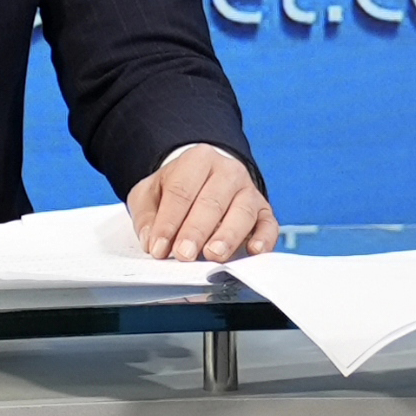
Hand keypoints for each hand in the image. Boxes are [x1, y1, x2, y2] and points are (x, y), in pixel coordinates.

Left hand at [127, 145, 276, 259]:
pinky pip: (268, 225)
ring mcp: (249, 191)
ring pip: (242, 212)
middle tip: (183, 254)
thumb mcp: (151, 192)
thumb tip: (151, 240)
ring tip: (213, 255)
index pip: (181, 191)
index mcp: (198, 159)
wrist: (206, 179)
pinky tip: (252, 251)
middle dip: (196, 231)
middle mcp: (228, 171)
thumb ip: (146, 215)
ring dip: (228, 236)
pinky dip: (263, 239)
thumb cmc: (178, 188)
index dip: (168, 222)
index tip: (158, 247)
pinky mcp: (264, 211)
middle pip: (212, 202)